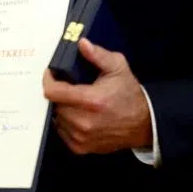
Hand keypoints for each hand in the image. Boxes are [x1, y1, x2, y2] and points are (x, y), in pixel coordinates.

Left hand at [42, 39, 152, 154]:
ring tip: (75, 101)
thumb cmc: (129, 94)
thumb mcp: (118, 68)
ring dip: (62, 108)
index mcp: (91, 101)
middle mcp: (84, 122)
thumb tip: (81, 43)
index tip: (51, 73)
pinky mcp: (81, 148)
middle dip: (59, 93)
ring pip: (57, 118)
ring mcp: (82, 137)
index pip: (54, 92)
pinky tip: (77, 114)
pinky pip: (62, 131)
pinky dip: (66, 122)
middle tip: (69, 86)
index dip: (49, 80)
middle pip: (55, 104)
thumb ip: (98, 55)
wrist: (143, 123)